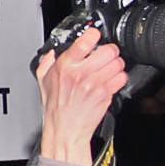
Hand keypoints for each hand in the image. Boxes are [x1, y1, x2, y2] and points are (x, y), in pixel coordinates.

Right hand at [34, 31, 128, 165]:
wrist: (65, 130)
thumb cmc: (55, 108)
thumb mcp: (43, 82)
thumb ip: (47, 63)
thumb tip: (51, 52)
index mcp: (65, 66)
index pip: (86, 41)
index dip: (94, 35)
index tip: (95, 36)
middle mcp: (81, 73)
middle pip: (108, 50)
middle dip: (109, 52)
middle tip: (106, 56)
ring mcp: (95, 84)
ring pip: (118, 63)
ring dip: (116, 65)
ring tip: (108, 69)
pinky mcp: (106, 94)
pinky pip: (121, 78)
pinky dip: (119, 78)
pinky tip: (111, 81)